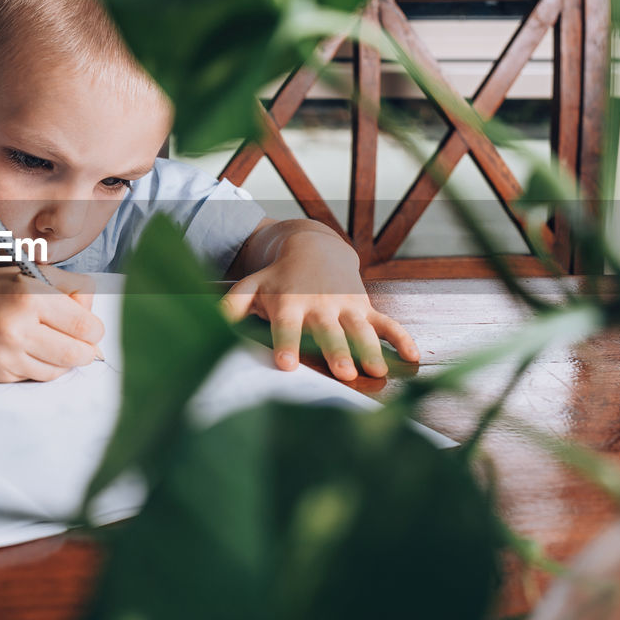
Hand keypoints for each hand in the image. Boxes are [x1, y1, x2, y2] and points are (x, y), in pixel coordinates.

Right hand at [0, 264, 104, 381]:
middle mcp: (17, 328)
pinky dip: (40, 366)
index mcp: (30, 296)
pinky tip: (28, 349)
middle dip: (86, 350)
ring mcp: (6, 355)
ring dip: (63, 360)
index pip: (86, 326)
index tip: (90, 328)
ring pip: (59, 370)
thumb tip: (96, 326)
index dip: (94, 329)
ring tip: (50, 342)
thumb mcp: (32, 273)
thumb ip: (72, 289)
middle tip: (81, 342)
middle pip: (77, 354)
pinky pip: (36, 377)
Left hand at [222, 227, 418, 380]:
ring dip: (369, 350)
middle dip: (336, 351)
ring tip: (376, 372)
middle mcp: (320, 305)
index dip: (287, 344)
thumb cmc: (276, 276)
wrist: (312, 246)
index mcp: (290, 303)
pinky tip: (413, 357)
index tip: (286, 364)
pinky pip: (387, 323)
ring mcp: (346, 307)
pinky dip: (401, 338)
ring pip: (360, 330)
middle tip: (343, 373)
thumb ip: (231, 306)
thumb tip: (206, 323)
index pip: (287, 326)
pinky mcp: (365, 308)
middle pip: (329, 331)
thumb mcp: (250, 285)